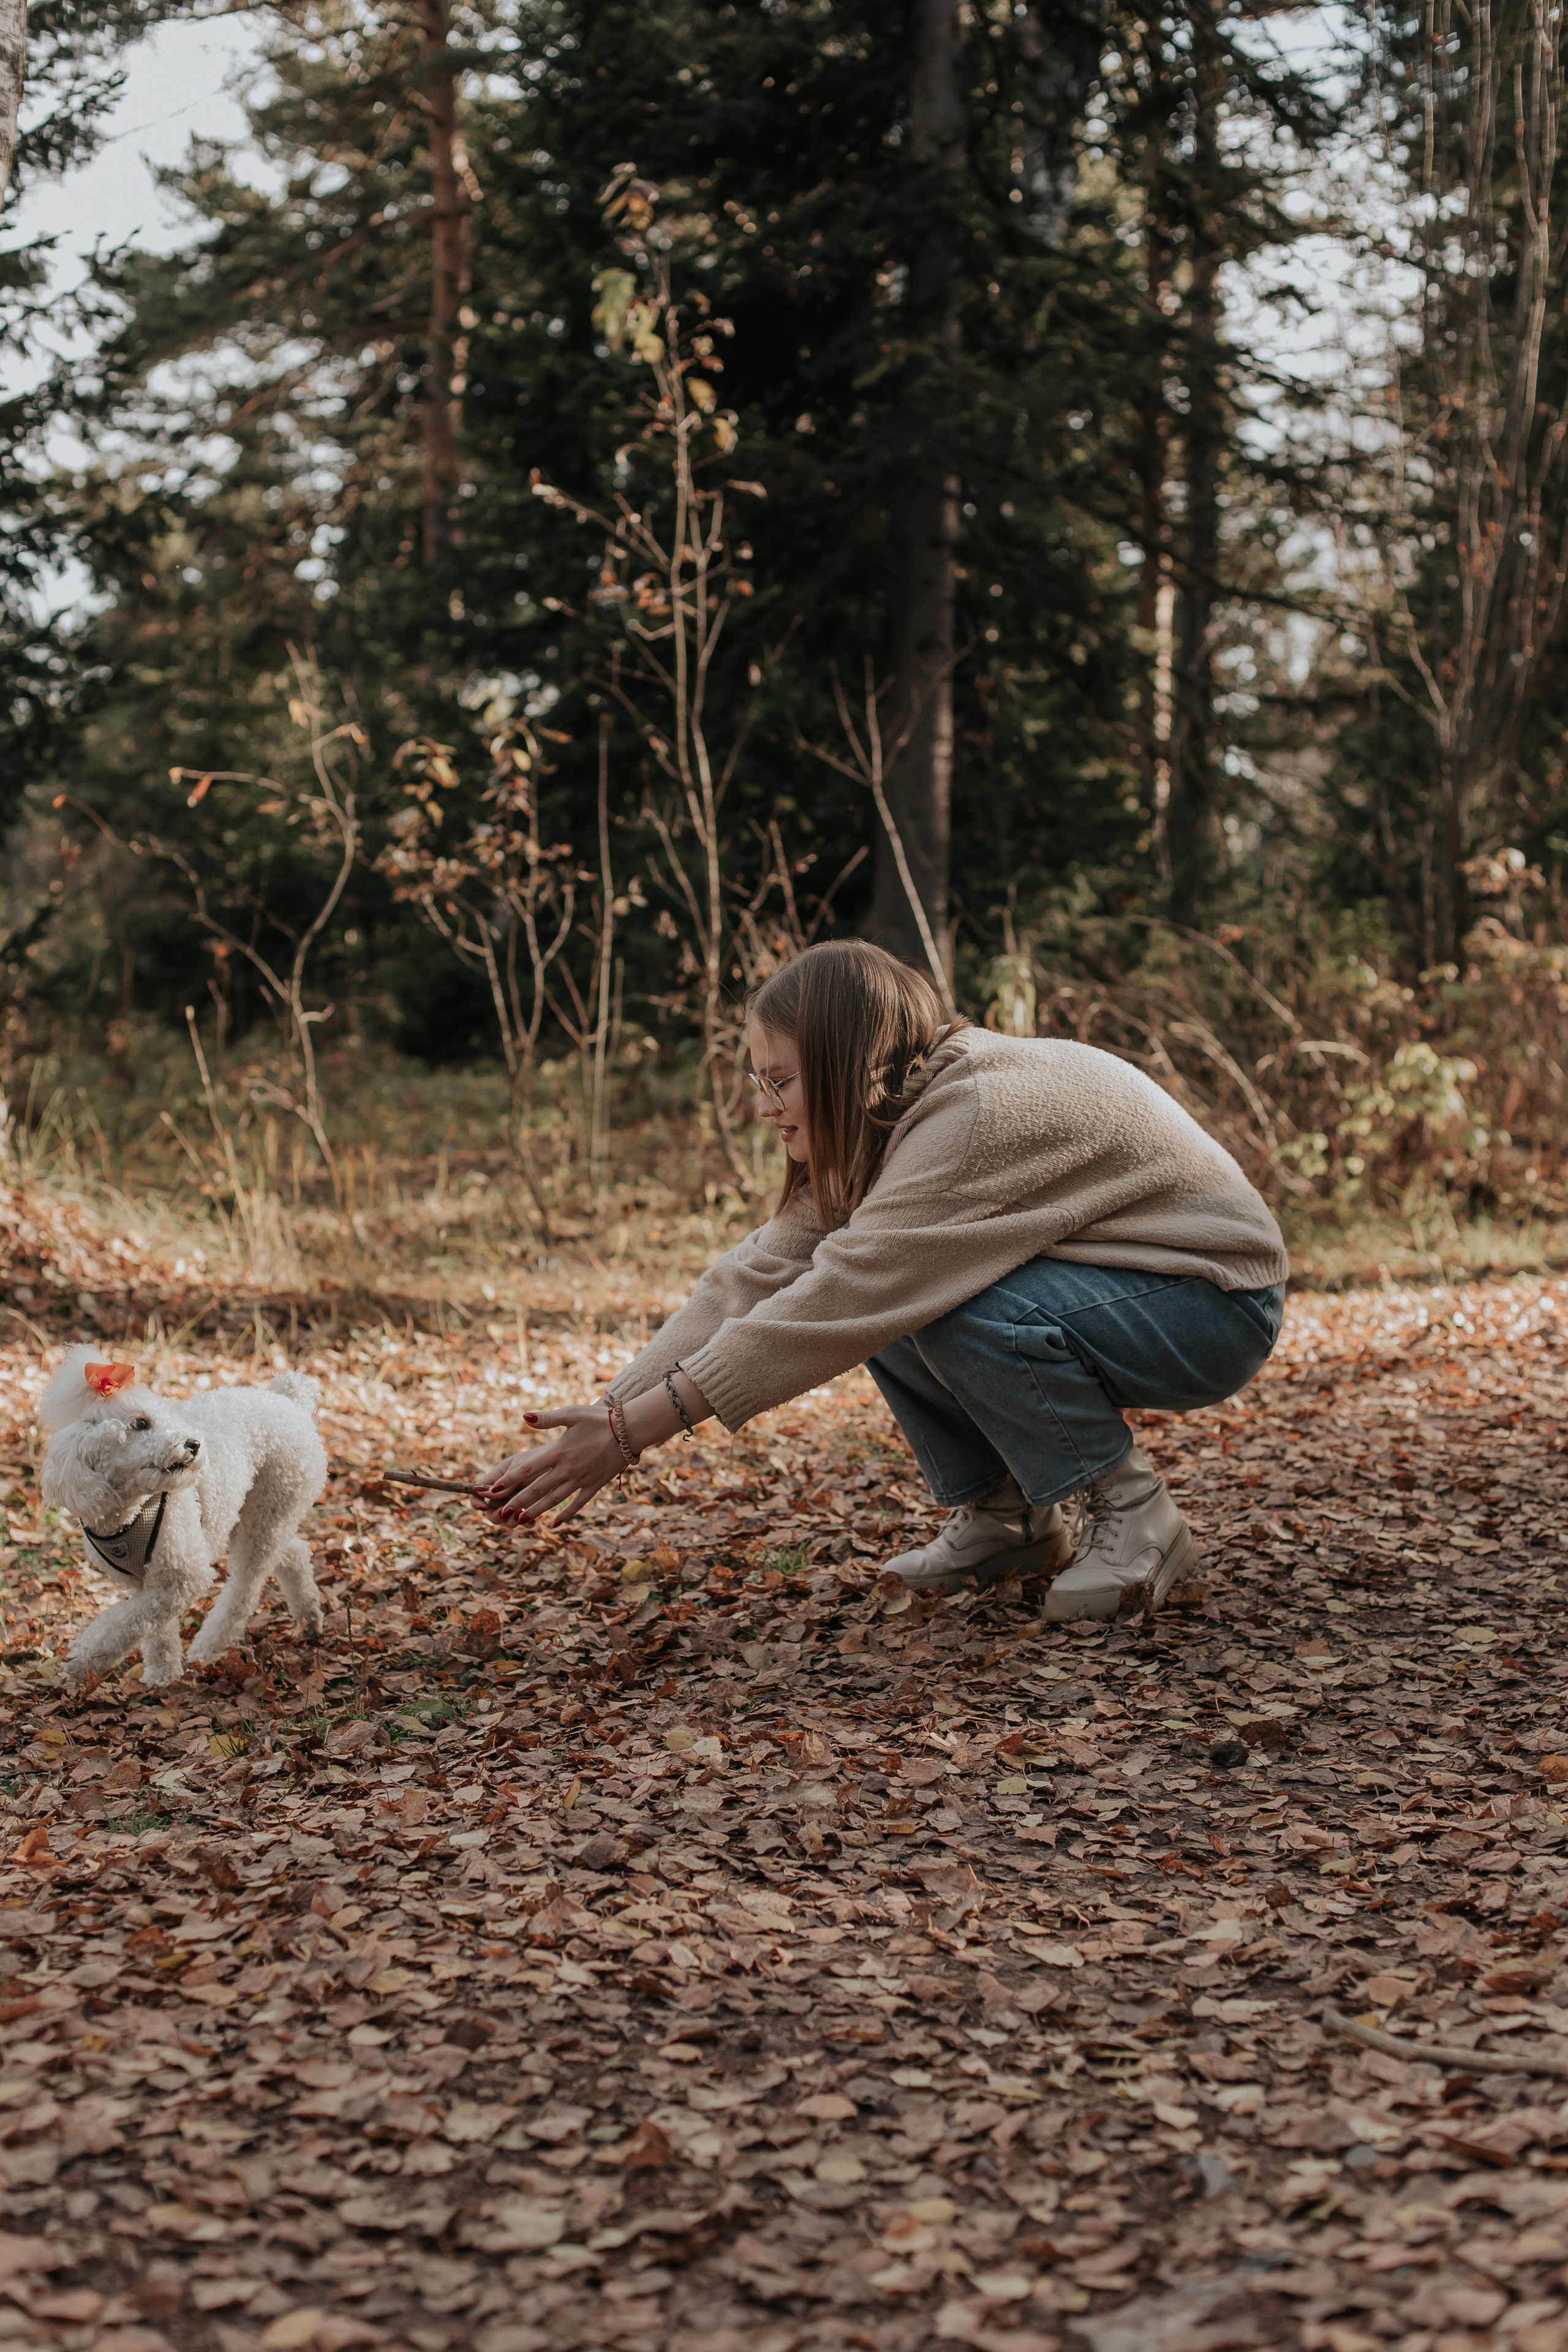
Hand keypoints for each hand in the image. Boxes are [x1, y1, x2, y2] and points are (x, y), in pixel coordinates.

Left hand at [475, 1407, 623, 1527]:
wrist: (629, 1430)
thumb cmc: (599, 1419)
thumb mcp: (571, 1414)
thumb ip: (546, 1419)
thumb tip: (524, 1417)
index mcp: (558, 1452)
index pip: (527, 1469)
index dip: (509, 1480)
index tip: (493, 1490)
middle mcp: (567, 1469)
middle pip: (537, 1489)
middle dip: (518, 1502)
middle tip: (501, 1514)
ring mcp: (581, 1479)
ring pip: (555, 1500)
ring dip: (537, 1511)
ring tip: (522, 1521)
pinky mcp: (595, 1485)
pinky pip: (578, 1503)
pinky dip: (566, 1514)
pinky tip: (555, 1524)